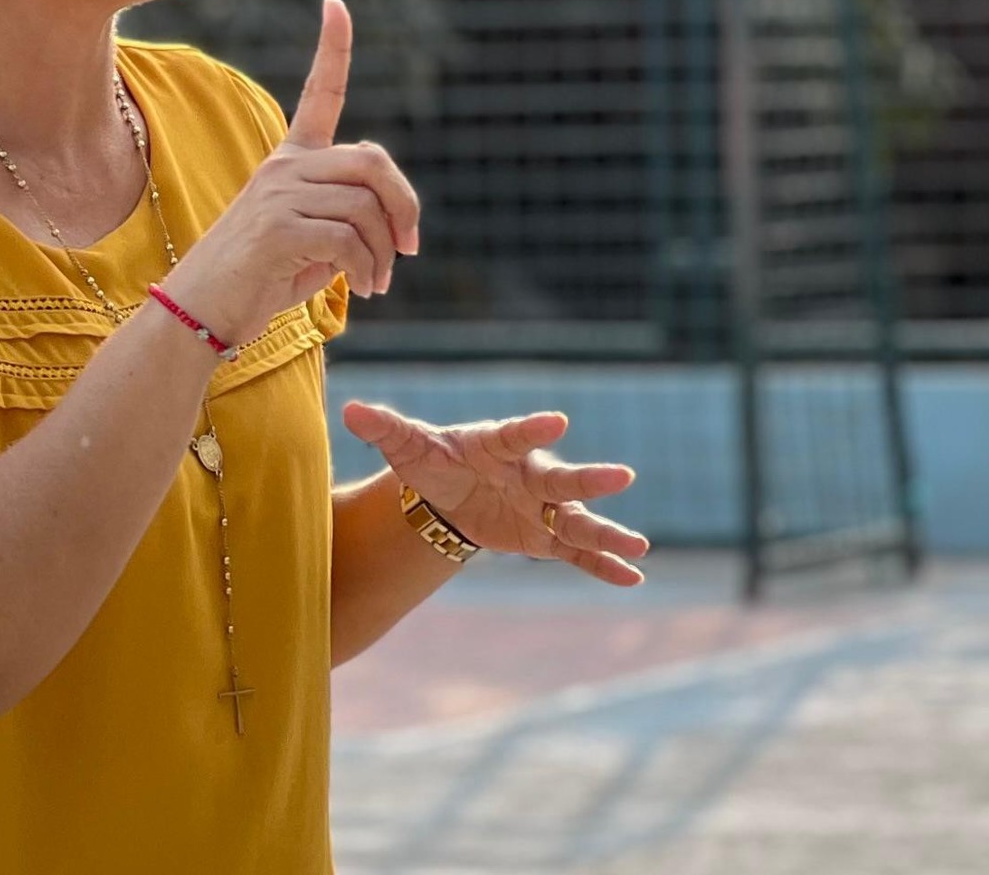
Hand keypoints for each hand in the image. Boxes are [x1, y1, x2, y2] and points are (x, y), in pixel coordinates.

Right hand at [162, 0, 422, 347]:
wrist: (200, 311)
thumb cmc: (260, 279)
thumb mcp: (312, 241)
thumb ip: (349, 219)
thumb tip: (398, 222)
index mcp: (290, 161)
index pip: (319, 93)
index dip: (332, 47)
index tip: (335, 3)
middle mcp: (285, 168)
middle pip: (372, 161)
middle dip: (405, 205)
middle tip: (409, 247)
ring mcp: (279, 195)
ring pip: (366, 209)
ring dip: (384, 254)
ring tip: (375, 284)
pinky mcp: (278, 229)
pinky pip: (349, 240)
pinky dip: (366, 269)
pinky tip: (360, 289)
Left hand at [343, 403, 649, 585]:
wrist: (450, 493)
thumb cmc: (434, 461)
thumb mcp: (408, 448)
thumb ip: (385, 429)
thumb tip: (349, 410)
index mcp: (496, 445)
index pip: (515, 434)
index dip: (533, 428)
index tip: (557, 421)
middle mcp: (528, 473)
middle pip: (560, 478)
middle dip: (589, 480)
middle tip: (623, 476)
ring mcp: (542, 506)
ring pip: (576, 520)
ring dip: (606, 532)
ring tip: (639, 544)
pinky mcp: (545, 536)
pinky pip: (578, 552)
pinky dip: (603, 564)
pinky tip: (632, 577)